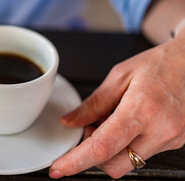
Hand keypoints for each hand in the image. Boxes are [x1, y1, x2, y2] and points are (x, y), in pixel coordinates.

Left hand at [49, 37, 184, 178]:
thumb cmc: (158, 64)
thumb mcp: (119, 76)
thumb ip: (93, 103)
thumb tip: (69, 122)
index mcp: (141, 110)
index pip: (102, 148)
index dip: (76, 162)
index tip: (58, 168)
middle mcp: (160, 131)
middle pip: (113, 165)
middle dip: (92, 154)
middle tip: (90, 128)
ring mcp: (171, 140)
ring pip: (128, 163)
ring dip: (110, 150)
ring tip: (112, 121)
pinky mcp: (176, 143)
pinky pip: (142, 155)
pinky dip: (126, 145)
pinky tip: (128, 124)